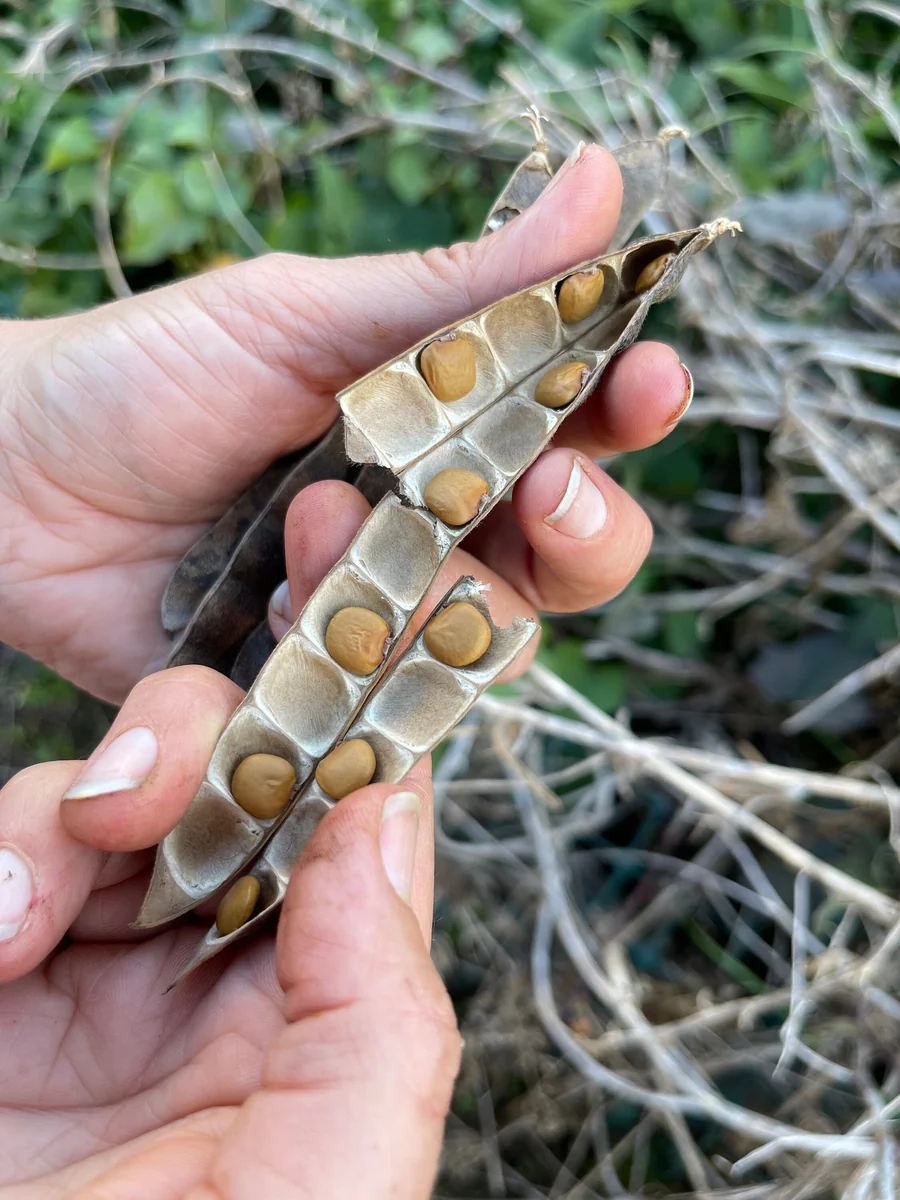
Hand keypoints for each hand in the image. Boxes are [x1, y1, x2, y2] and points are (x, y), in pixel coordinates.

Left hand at [0, 143, 689, 702]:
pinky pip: (389, 718)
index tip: (652, 379)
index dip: (627, 413)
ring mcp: (382, 619)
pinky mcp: (323, 701)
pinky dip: (358, 672)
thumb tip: (608, 185)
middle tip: (549, 489)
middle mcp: (434, 531)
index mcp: (446, 429)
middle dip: (587, 530)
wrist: (7, 482)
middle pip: (569, 560)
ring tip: (320, 526)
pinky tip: (292, 623)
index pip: (577, 431)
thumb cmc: (146, 377)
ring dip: (432, 589)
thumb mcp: (303, 315)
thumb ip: (458, 287)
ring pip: (491, 643)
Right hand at [0, 660, 452, 1197]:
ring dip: (65, 818)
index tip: (341, 647)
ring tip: (23, 912)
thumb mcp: (329, 1182)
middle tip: (151, 786)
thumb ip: (381, 1006)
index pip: (344, 839)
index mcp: (310, 1017)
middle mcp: (199, 986)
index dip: (346, 740)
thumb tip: (390, 815)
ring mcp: (78, 983)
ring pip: (96, 805)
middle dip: (194, 757)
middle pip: (219, 795)